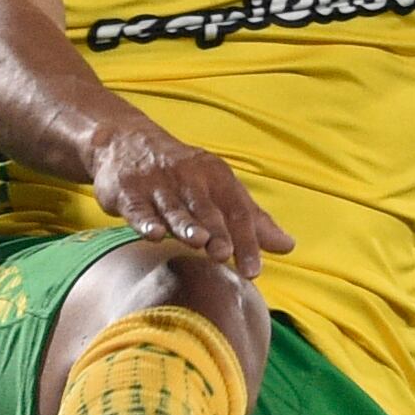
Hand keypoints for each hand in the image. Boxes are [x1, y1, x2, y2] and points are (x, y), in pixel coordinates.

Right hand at [87, 119, 292, 277]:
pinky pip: (139, 209)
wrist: (126, 143)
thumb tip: (288, 246)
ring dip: (186, 225)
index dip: (247, 241)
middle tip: (226, 256)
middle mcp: (190, 178)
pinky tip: (154, 234)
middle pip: (208, 209)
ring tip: (198, 242)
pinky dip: (146, 221)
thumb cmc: (182, 175)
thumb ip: (252, 220)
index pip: (238, 211)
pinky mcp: (129, 192)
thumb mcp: (219, 189)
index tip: (253, 271)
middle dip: (217, 232)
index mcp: (217, 177)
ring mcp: (158, 184)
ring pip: (175, 208)